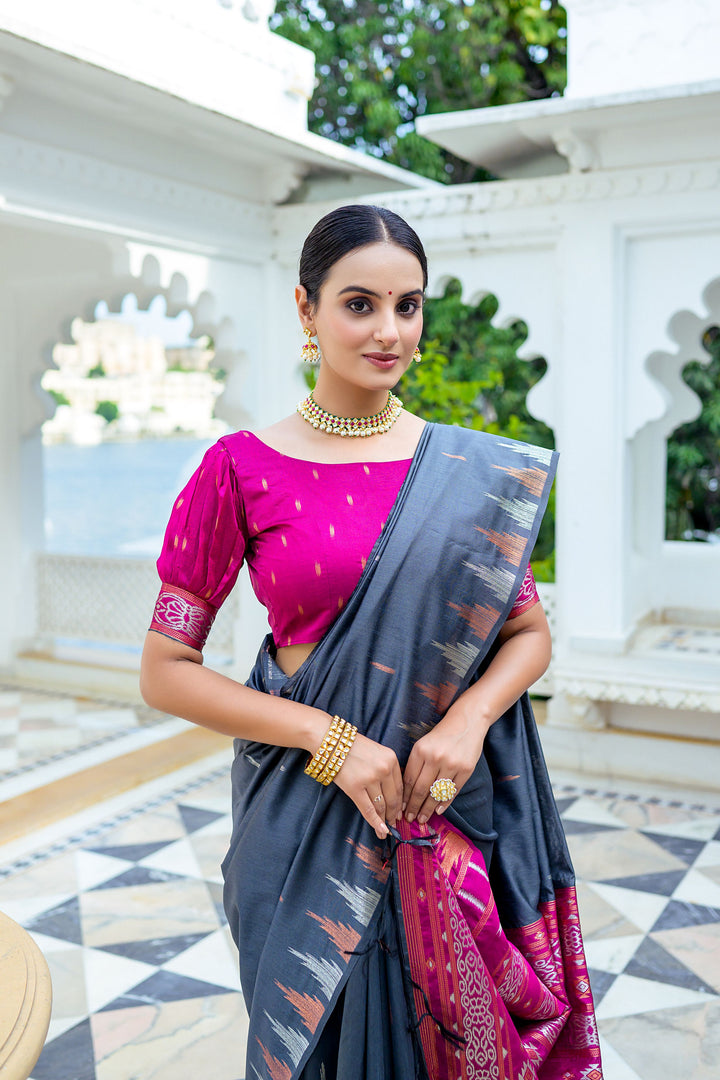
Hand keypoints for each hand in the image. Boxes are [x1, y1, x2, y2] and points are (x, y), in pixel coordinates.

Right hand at [331, 733, 402, 839]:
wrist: (331, 741)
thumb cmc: (352, 746)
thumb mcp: (377, 752)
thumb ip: (387, 769)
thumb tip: (392, 795)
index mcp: (391, 759)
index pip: (400, 787)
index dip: (401, 803)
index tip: (400, 813)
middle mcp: (384, 769)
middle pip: (393, 799)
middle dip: (394, 815)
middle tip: (394, 824)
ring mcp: (370, 779)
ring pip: (381, 806)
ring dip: (384, 820)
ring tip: (385, 830)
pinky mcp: (355, 787)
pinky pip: (368, 809)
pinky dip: (375, 822)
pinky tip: (380, 831)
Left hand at [402, 710, 486, 824]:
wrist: (466, 722)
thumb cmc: (441, 735)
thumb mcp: (423, 744)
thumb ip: (415, 764)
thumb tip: (406, 791)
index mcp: (420, 750)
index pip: (409, 779)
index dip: (405, 797)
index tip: (401, 809)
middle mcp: (435, 758)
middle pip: (421, 789)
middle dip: (414, 807)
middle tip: (410, 819)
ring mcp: (451, 764)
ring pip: (436, 793)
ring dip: (428, 809)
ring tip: (422, 819)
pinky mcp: (466, 770)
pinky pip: (452, 791)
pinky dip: (444, 803)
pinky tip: (437, 811)